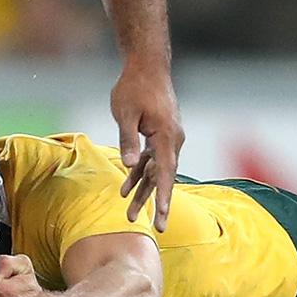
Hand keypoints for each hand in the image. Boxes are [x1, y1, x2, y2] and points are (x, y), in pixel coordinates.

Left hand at [111, 62, 182, 229]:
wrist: (146, 66)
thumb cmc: (134, 87)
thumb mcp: (125, 113)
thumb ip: (128, 140)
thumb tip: (129, 166)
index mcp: (166, 136)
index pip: (166, 172)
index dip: (163, 196)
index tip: (161, 216)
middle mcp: (172, 140)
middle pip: (164, 177)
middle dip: (157, 204)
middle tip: (156, 230)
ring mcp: (167, 139)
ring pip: (156, 172)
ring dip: (143, 192)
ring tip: (130, 216)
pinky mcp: (159, 136)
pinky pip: (151, 161)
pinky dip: (139, 174)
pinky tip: (126, 190)